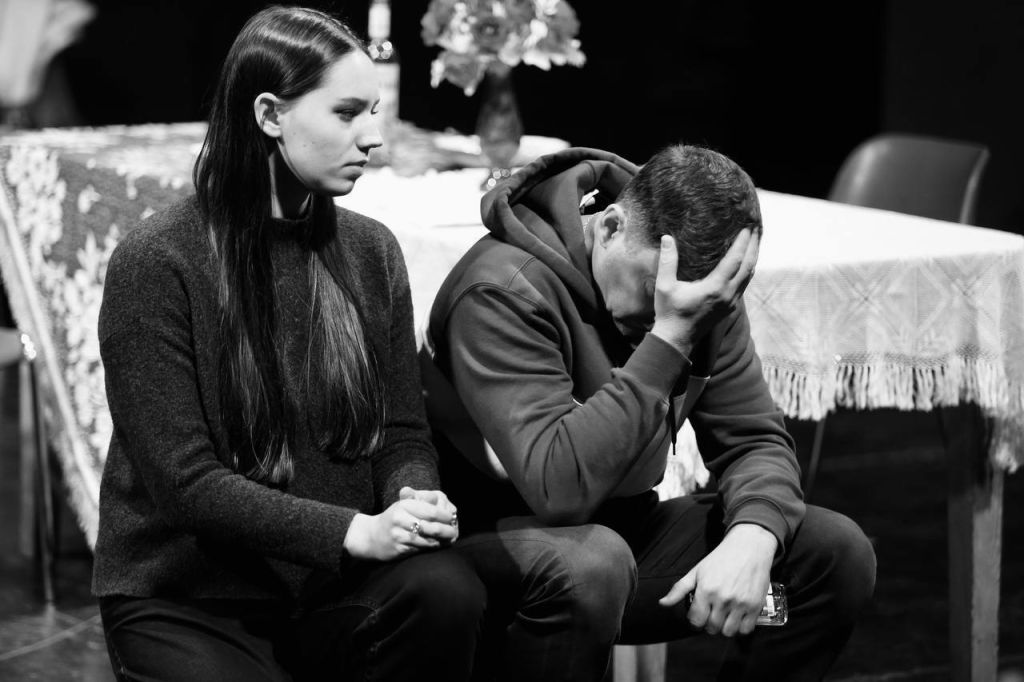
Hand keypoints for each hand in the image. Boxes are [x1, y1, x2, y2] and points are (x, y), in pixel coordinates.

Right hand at [343, 489, 458, 560]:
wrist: (371, 537)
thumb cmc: (393, 519)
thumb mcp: (403, 504)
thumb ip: (420, 500)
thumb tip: (437, 498)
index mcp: (404, 505)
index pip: (431, 511)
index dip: (445, 516)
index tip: (452, 518)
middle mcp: (400, 519)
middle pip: (431, 525)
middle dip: (446, 529)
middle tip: (454, 531)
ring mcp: (399, 535)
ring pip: (427, 539)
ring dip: (441, 540)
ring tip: (449, 539)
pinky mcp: (399, 549)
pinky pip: (420, 549)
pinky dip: (431, 547)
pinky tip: (437, 545)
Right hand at [650, 229, 758, 355]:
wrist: (676, 339)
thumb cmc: (669, 313)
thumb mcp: (664, 286)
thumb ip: (667, 261)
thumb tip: (667, 238)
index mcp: (715, 288)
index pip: (735, 260)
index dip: (742, 242)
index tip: (746, 227)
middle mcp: (728, 295)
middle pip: (748, 266)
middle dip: (753, 246)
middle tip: (755, 228)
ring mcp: (731, 302)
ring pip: (749, 276)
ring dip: (752, 257)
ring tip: (754, 242)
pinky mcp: (730, 307)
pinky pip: (744, 284)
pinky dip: (747, 270)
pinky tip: (744, 263)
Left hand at [658, 523, 776, 636]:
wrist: (749, 547)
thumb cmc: (721, 558)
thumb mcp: (697, 571)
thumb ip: (679, 589)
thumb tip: (663, 603)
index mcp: (706, 590)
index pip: (695, 620)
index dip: (694, 620)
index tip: (698, 615)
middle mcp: (723, 599)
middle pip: (711, 628)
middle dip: (708, 624)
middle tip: (711, 614)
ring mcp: (740, 604)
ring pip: (728, 632)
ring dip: (724, 627)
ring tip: (724, 617)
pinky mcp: (755, 606)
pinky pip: (746, 629)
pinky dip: (740, 627)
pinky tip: (737, 617)